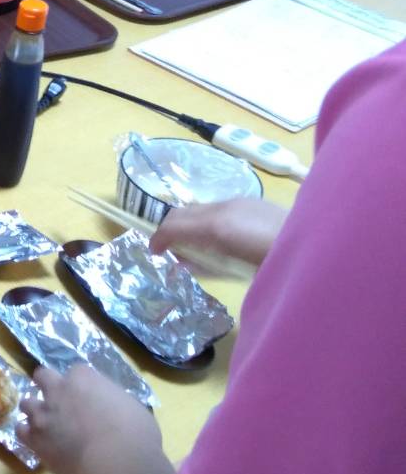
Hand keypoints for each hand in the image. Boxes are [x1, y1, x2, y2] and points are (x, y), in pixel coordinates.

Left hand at [18, 366, 160, 473]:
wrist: (117, 463)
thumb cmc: (135, 434)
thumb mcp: (132, 408)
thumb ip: (113, 403)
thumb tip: (112, 410)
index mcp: (84, 378)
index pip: (77, 371)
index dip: (82, 383)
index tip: (88, 395)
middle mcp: (58, 391)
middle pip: (42, 376)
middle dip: (48, 384)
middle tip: (58, 399)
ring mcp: (43, 414)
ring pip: (27, 403)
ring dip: (36, 410)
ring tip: (46, 423)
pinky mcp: (35, 440)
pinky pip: (21, 431)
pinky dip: (28, 434)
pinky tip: (39, 441)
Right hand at [149, 197, 286, 268]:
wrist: (318, 248)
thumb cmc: (274, 265)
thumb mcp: (236, 272)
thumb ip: (205, 265)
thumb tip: (182, 263)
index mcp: (217, 226)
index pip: (173, 224)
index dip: (159, 238)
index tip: (155, 253)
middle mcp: (223, 208)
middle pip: (183, 212)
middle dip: (170, 229)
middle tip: (169, 249)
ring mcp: (238, 202)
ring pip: (201, 208)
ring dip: (189, 223)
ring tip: (194, 245)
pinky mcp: (252, 202)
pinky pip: (219, 208)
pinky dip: (208, 220)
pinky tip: (221, 237)